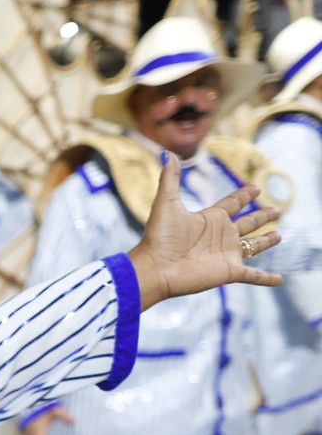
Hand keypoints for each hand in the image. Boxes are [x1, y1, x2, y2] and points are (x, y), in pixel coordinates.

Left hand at [127, 154, 282, 309]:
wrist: (155, 268)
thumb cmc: (159, 237)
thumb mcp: (166, 203)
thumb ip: (170, 178)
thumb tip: (167, 153)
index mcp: (209, 218)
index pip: (232, 204)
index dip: (244, 195)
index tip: (255, 188)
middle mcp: (221, 235)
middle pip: (247, 223)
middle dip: (261, 217)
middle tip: (276, 210)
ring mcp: (227, 254)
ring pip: (253, 246)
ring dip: (266, 242)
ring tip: (278, 236)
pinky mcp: (230, 271)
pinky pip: (254, 276)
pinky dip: (267, 278)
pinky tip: (279, 280)